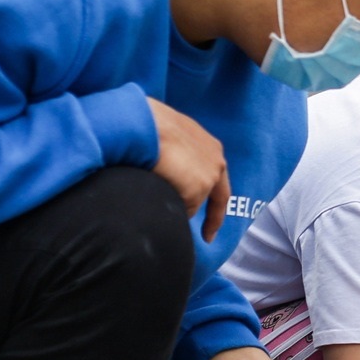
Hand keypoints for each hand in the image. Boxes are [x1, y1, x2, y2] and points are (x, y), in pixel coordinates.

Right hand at [147, 98, 228, 239]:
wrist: (142, 124)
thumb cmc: (146, 123)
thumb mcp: (169, 134)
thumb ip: (176, 151)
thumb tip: (166, 165)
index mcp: (210, 147)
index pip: (217, 177)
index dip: (215, 197)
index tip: (215, 216)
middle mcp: (216, 161)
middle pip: (211, 195)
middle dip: (211, 218)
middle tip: (208, 236)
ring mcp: (209, 176)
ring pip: (192, 203)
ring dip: (176, 202)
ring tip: (154, 185)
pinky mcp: (198, 190)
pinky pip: (182, 209)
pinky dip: (169, 206)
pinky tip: (155, 189)